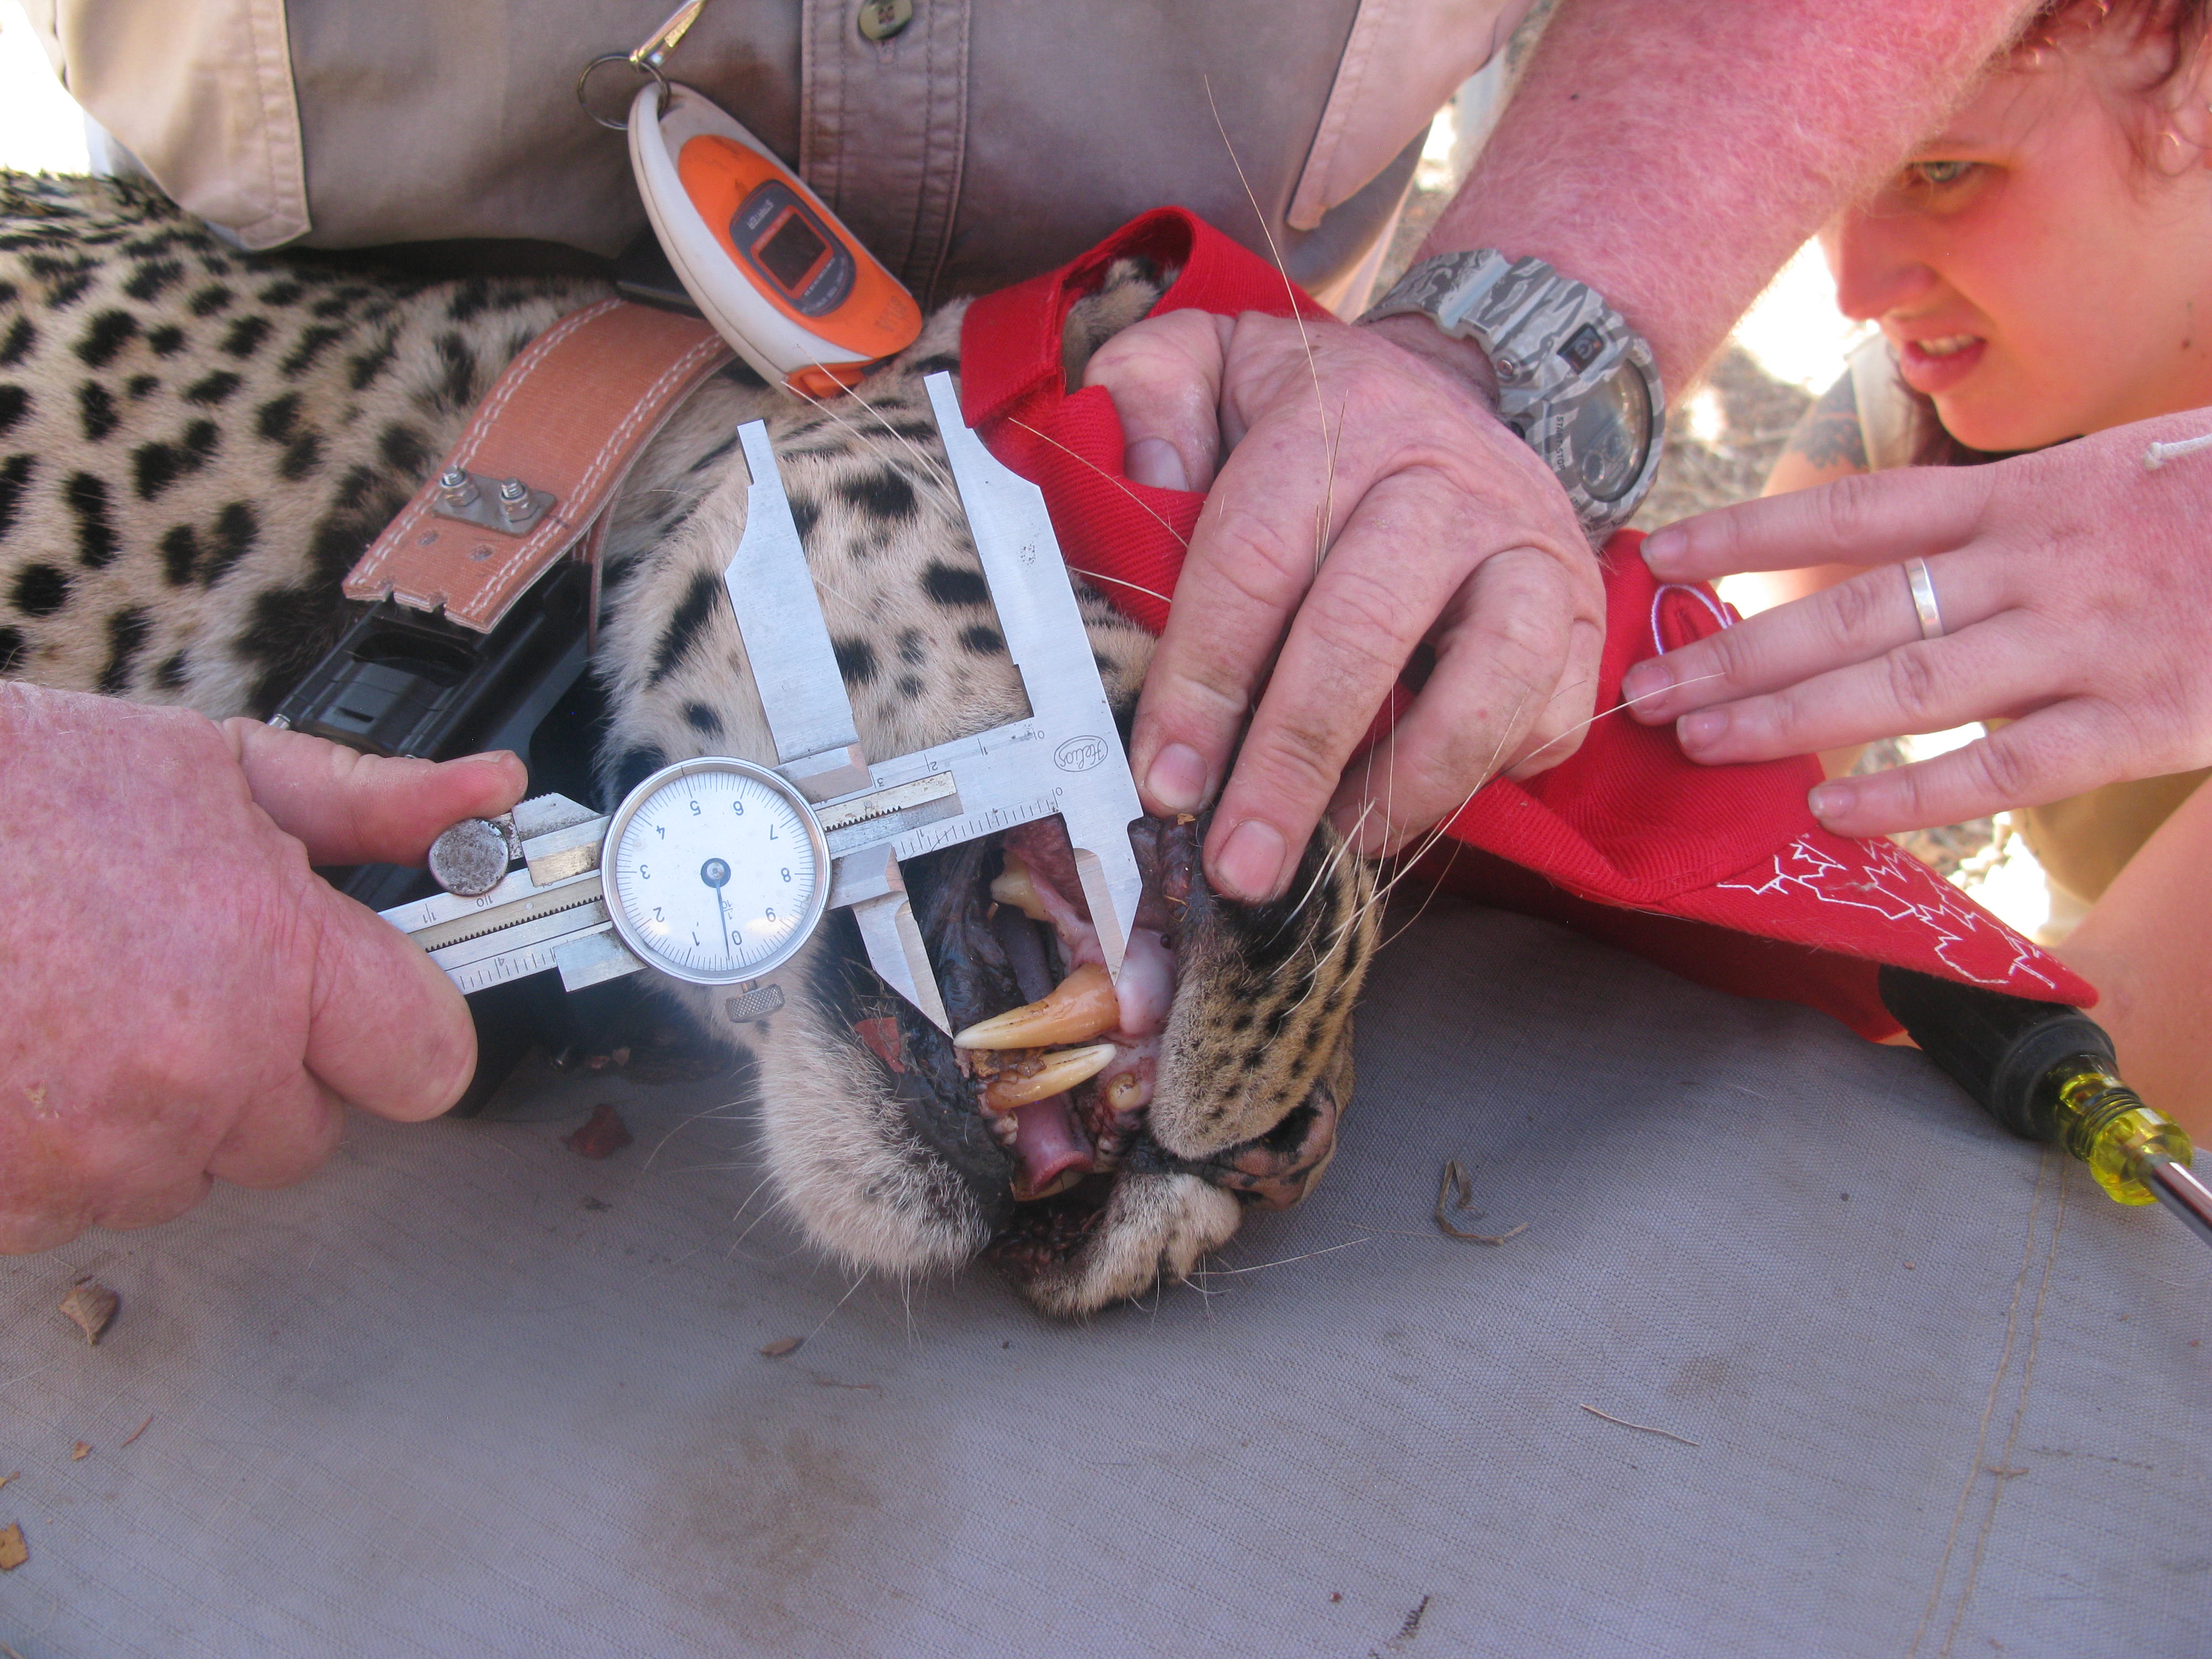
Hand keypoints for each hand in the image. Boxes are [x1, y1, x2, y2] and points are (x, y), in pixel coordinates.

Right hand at [0, 685, 525, 1251]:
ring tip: (81, 1012)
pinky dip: (54, 1154)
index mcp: (276, 961)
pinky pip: (78, 1208)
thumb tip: (484, 792)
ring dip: (153, 1119)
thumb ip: (366, 802)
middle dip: (262, 1075)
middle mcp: (204, 1072)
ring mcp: (102, 1151)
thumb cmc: (15, 794)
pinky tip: (23, 1059)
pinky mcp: (16, 1204)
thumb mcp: (210, 766)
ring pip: (188, 1176)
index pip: (431, 1061)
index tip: (359, 1005)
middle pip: (306, 1135)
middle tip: (182, 989)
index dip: (396, 1027)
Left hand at [1084, 308, 1602, 900]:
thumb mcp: (1206, 365)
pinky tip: (1409, 809)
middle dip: (1292, 764)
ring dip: (1404, 789)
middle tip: (1240, 865)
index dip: (1205, 683)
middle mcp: (1447, 477)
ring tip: (1333, 853)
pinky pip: (1551, 715)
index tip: (1166, 783)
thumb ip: (1145, 398)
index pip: (1257, 561)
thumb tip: (1140, 489)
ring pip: (1486, 682)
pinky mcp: (1583, 608)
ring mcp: (1529, 545)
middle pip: (1363, 632)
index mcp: (1337, 419)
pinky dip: (1487, 779)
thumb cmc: (1300, 414)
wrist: (1452, 389)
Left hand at [1618, 415, 2211, 834]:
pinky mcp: (2148, 716)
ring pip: (1907, 686)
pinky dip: (1916, 794)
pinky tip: (1833, 816)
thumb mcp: (2118, 476)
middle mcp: (2043, 560)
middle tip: (1638, 692)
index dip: (1747, 532)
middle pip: (1853, 607)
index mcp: (2032, 493)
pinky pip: (2007, 766)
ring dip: (1789, 718)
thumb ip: (2009, 522)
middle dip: (1737, 651)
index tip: (1657, 558)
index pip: (1856, 510)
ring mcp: (2092, 639)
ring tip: (1697, 743)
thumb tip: (1890, 564)